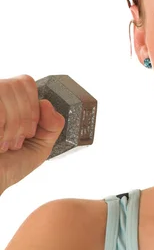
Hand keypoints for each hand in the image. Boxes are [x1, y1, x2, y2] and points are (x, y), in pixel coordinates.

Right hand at [0, 75, 64, 193]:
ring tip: (6, 144)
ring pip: (4, 92)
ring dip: (11, 124)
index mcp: (9, 103)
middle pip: (15, 87)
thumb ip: (53, 124)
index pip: (25, 83)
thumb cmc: (9, 166)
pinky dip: (1, 129)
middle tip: (19, 139)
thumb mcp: (41, 144)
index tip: (33, 129)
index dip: (33, 106)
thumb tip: (47, 103)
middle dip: (24, 118)